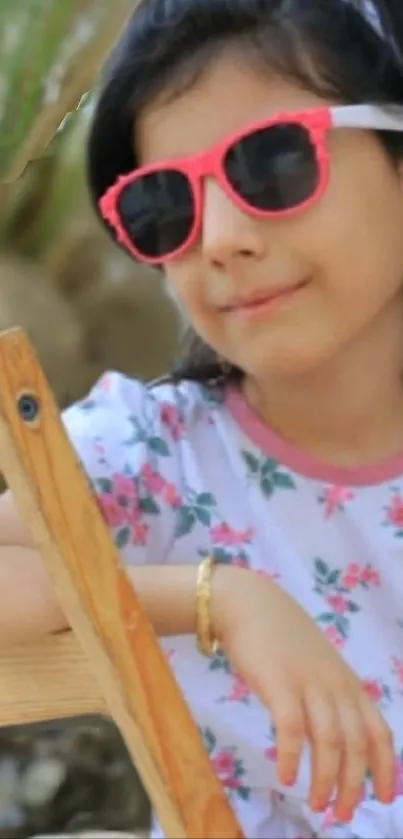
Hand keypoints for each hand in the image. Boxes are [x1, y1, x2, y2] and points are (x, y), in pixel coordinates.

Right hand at [211, 565, 394, 822]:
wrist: (248, 604)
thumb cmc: (280, 637)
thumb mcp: (318, 666)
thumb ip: (330, 695)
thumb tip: (337, 736)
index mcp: (347, 683)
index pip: (379, 730)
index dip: (385, 767)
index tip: (384, 798)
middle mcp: (334, 685)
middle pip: (356, 743)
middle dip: (353, 785)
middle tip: (340, 814)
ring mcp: (307, 683)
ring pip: (329, 741)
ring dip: (325, 779)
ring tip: (317, 805)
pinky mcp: (278, 683)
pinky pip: (291, 728)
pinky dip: (292, 757)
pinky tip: (286, 777)